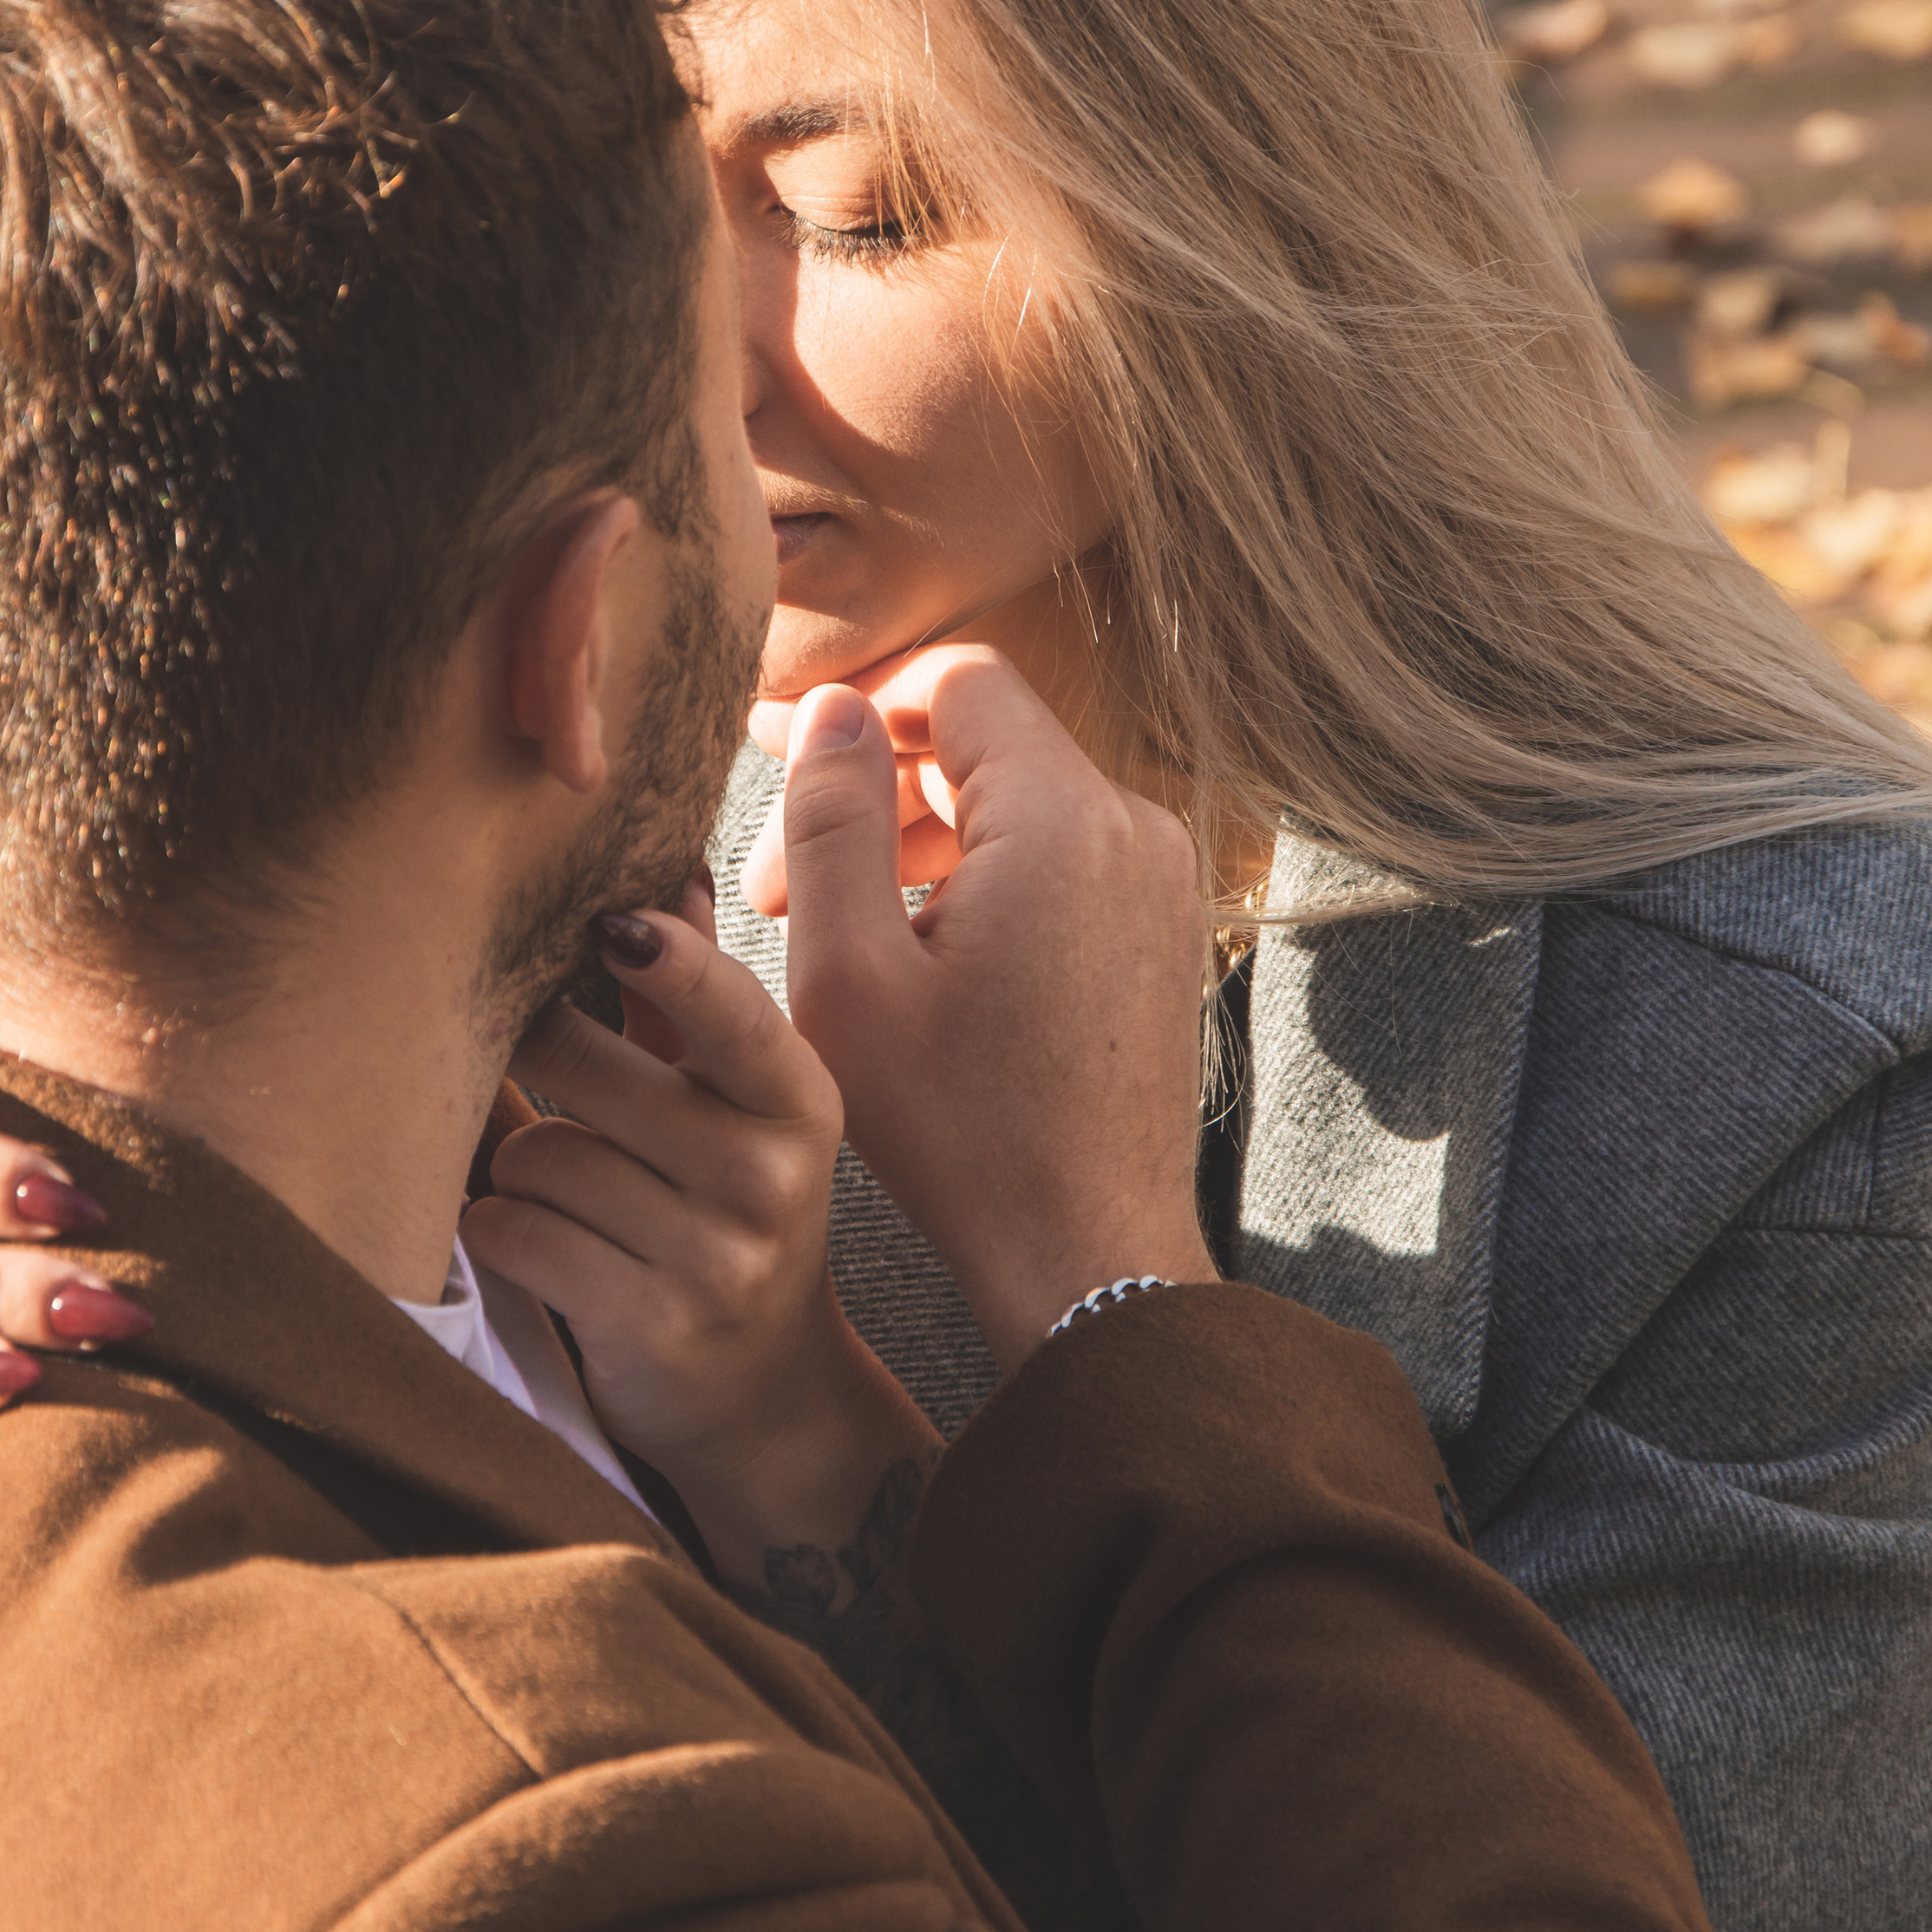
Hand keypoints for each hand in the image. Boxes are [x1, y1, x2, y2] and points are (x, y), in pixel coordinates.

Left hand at [461, 883, 936, 1589]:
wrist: (767, 1397)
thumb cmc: (731, 1220)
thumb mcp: (741, 1112)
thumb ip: (696, 999)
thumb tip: (665, 870)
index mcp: (797, 1101)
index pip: (730, 1008)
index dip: (668, 957)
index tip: (610, 922)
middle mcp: (767, 1176)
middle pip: (588, 1067)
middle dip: (539, 1061)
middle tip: (535, 1072)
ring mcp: (715, 1257)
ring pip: (541, 1154)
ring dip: (516, 1166)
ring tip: (551, 1189)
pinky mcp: (649, 1326)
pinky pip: (516, 1234)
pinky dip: (497, 1231)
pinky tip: (529, 1242)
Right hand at [770, 649, 1217, 1370]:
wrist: (1087, 1250)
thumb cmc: (958, 1130)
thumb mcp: (850, 972)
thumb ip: (831, 818)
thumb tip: (828, 707)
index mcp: (1059, 817)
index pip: (955, 680)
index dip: (857, 702)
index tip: (771, 745)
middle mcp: (1130, 826)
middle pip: (982, 745)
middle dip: (870, 792)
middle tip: (770, 884)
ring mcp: (1159, 880)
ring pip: (1015, 805)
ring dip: (914, 843)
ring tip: (826, 931)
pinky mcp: (1161, 931)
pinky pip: (1056, 861)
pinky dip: (977, 882)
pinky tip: (908, 960)